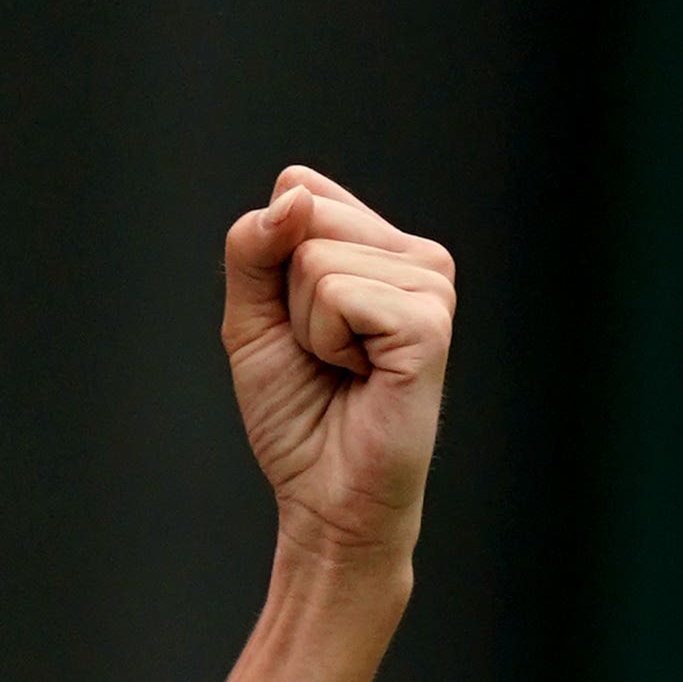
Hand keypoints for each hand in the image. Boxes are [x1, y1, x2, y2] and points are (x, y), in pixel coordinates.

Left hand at [221, 165, 455, 567]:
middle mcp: (417, 256)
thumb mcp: (250, 317)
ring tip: (345, 367)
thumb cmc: (297, 410)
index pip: (297, 188)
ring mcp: (431, 286)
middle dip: (284, 295)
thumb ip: (254, 246)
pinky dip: (326, 343)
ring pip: (315, 259)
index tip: (295, 318)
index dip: (268, 258)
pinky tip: (362, 375)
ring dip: (307, 327)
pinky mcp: (431, 322)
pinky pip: (337, 295)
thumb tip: (295, 196)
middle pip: (303, 217)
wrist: (324, 493)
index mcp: (379, 244)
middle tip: (322, 351)